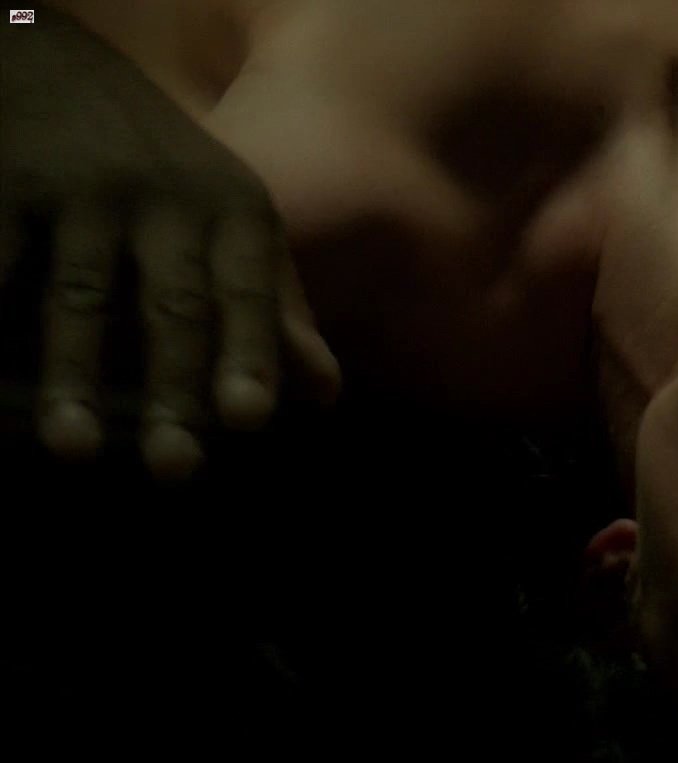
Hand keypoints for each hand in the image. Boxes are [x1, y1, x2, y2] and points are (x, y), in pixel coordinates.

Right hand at [1, 9, 338, 480]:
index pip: (249, 296)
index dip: (251, 356)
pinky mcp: (11, 180)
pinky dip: (4, 312)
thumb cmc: (161, 168)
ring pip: (80, 298)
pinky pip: (5, 263)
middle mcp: (169, 198)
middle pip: (172, 307)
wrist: (60, 61)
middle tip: (176, 468)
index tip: (248, 419)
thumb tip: (326, 392)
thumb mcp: (230, 219)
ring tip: (74, 449)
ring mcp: (85, 189)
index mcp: (236, 212)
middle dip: (174, 389)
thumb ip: (273, 305)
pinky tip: (1, 372)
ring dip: (74, 377)